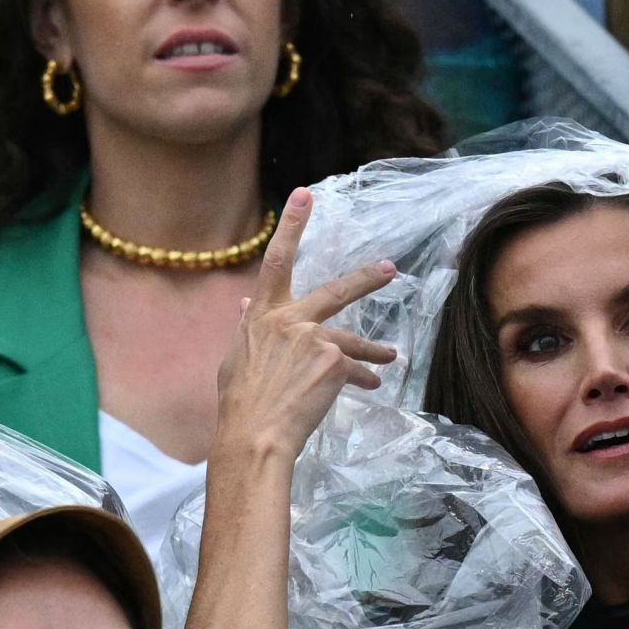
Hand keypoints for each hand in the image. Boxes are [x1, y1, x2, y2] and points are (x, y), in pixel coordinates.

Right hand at [212, 188, 398, 466]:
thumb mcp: (237, 357)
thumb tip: (248, 304)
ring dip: (373, 350)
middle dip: (365, 278)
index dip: (292, 226)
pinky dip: (360, 378)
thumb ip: (249, 328)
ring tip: (390, 356)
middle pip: (334, 291)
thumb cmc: (240, 401)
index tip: (304, 195)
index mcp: (261, 316)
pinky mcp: (333, 361)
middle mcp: (288, 319)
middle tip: (389, 268)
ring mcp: (312, 338)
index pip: (276, 261)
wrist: (254, 433)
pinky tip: (368, 387)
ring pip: (351, 340)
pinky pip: (353, 369)